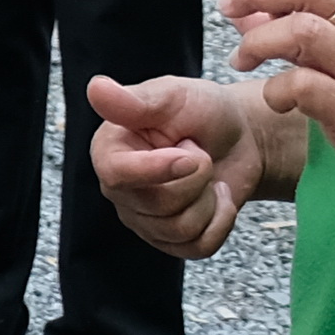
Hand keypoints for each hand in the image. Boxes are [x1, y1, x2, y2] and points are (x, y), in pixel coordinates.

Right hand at [85, 69, 266, 260]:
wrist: (239, 137)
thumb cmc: (201, 112)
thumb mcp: (172, 97)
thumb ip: (134, 101)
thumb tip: (95, 87)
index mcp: (110, 152)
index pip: (117, 176)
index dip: (156, 170)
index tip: (189, 155)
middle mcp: (121, 190)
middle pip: (159, 207)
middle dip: (197, 179)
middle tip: (200, 152)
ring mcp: (144, 219)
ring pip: (180, 229)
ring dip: (211, 200)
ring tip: (207, 175)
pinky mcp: (171, 240)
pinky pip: (198, 247)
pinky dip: (222, 221)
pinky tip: (217, 199)